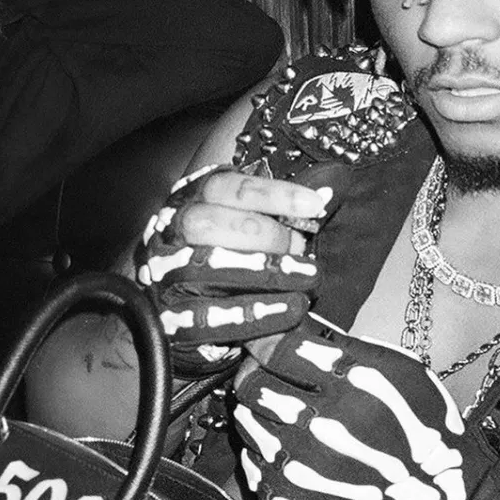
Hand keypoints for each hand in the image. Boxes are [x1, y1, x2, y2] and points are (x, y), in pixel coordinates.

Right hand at [136, 165, 330, 374]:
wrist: (184, 318)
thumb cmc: (229, 262)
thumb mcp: (253, 227)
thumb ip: (287, 208)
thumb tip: (335, 181)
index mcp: (190, 201)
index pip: (224, 187)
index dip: (271, 194)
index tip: (314, 205)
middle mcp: (169, 233)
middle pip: (208, 223)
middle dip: (264, 236)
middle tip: (304, 252)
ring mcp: (163, 276)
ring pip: (206, 268)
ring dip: (265, 274)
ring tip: (307, 282)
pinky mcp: (169, 318)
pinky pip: (208, 316)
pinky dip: (253, 314)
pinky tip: (288, 312)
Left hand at [233, 314, 499, 499]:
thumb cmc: (419, 425)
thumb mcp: (399, 368)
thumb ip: (339, 341)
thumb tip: (289, 317)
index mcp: (351, 387)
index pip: (276, 349)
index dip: (265, 339)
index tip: (265, 340)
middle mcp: (322, 428)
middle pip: (250, 384)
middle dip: (255, 371)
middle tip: (268, 372)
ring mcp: (301, 468)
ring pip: (244, 418)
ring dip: (257, 409)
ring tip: (283, 409)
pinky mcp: (287, 499)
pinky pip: (249, 458)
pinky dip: (262, 447)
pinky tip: (290, 445)